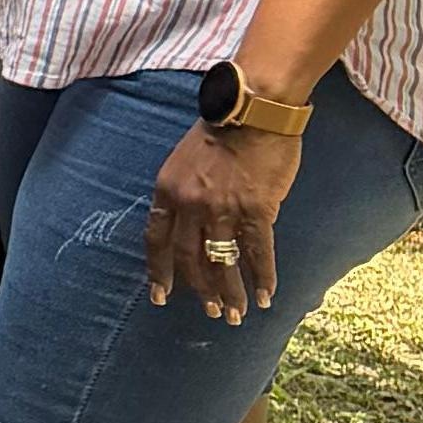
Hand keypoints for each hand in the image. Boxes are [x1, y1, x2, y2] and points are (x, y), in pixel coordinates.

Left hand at [147, 111, 303, 322]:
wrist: (253, 109)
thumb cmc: (222, 130)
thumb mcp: (184, 161)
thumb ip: (184, 195)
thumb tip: (194, 229)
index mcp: (167, 191)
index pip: (156, 240)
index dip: (159, 271)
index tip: (161, 295)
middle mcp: (190, 204)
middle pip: (189, 258)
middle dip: (200, 289)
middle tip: (211, 311)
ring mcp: (223, 209)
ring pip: (223, 262)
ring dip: (230, 292)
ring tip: (236, 314)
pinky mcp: (257, 210)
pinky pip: (258, 253)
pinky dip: (262, 277)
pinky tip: (266, 295)